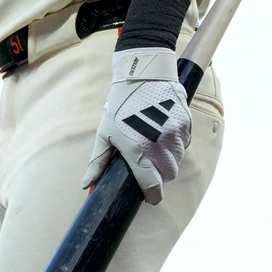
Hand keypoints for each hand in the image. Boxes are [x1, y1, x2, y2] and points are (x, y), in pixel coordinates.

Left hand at [81, 47, 191, 204]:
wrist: (143, 73)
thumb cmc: (120, 104)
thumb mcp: (105, 133)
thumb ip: (98, 162)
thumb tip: (86, 185)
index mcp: (137, 150)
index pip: (152, 185)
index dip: (153, 195)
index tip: (151, 198)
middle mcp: (159, 144)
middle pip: (169, 174)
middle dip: (161, 175)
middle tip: (150, 166)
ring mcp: (174, 133)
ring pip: (178, 158)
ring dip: (169, 159)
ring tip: (155, 146)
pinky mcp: (185, 122)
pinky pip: (185, 142)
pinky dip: (177, 143)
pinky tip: (165, 132)